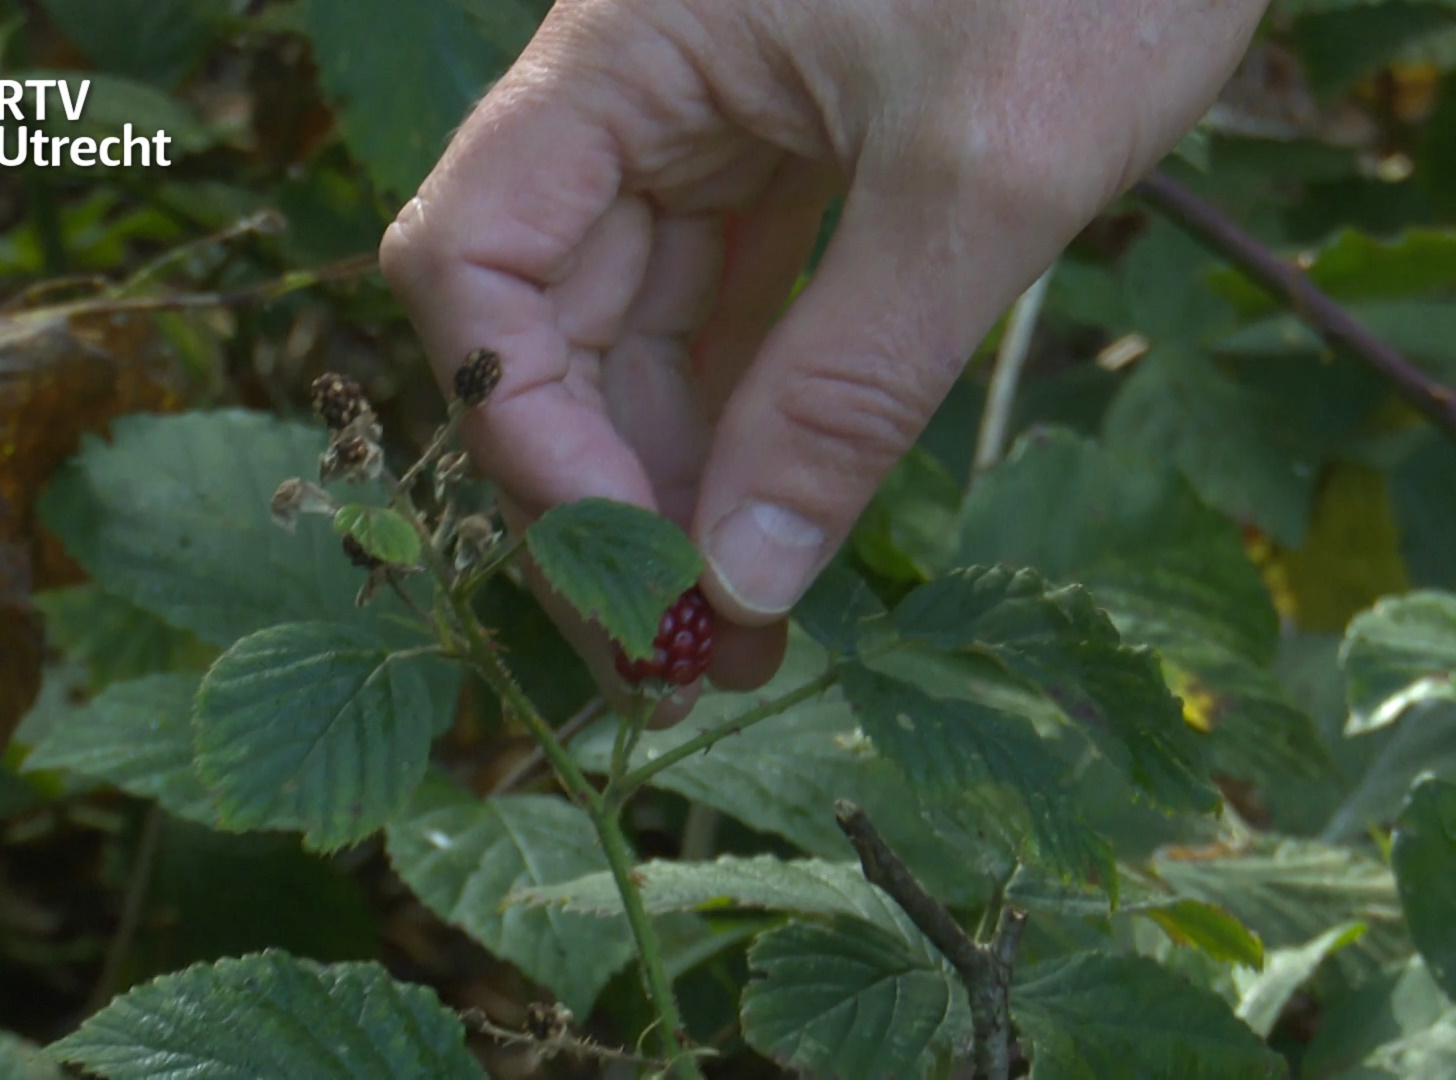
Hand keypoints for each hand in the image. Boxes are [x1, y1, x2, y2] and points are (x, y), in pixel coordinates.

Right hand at [380, 0, 1266, 715]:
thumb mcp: (983, 177)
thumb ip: (851, 381)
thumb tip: (742, 584)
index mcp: (626, 45)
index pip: (472, 261)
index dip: (524, 435)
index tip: (640, 573)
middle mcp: (636, 87)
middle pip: (547, 320)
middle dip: (606, 499)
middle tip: (684, 665)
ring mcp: (709, 122)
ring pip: (637, 332)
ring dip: (677, 483)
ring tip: (739, 636)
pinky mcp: (789, 154)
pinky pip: (729, 307)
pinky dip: (748, 419)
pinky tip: (774, 531)